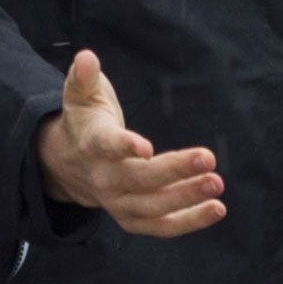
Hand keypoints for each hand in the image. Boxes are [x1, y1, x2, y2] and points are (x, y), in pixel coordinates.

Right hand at [33, 50, 224, 237]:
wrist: (65, 165)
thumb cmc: (85, 123)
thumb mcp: (80, 97)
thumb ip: (83, 78)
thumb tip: (86, 57)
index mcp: (92, 145)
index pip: (107, 147)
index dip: (124, 147)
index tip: (146, 147)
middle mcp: (104, 178)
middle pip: (138, 179)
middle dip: (174, 170)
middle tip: (210, 159)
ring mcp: (116, 202)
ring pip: (151, 207)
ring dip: (185, 198)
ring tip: (217, 185)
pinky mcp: (131, 218)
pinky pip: (159, 226)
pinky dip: (188, 222)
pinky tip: (217, 209)